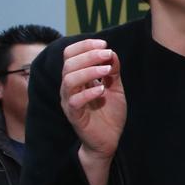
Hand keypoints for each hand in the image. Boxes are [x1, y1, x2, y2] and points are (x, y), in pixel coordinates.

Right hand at [61, 39, 126, 184]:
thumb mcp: (115, 88)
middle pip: (69, 64)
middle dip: (89, 55)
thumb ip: (113, 71)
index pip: (70, 55)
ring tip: (107, 70)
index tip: (104, 43)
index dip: (84, 46)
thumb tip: (111, 52)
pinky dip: (88, 92)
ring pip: (69, 80)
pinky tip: (102, 90)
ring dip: (89, 71)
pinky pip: (75, 101)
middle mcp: (69, 88)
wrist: (110, 140)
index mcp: (77, 78)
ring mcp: (70, 102)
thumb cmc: (109, 114)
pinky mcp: (74, 116)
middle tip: (107, 54)